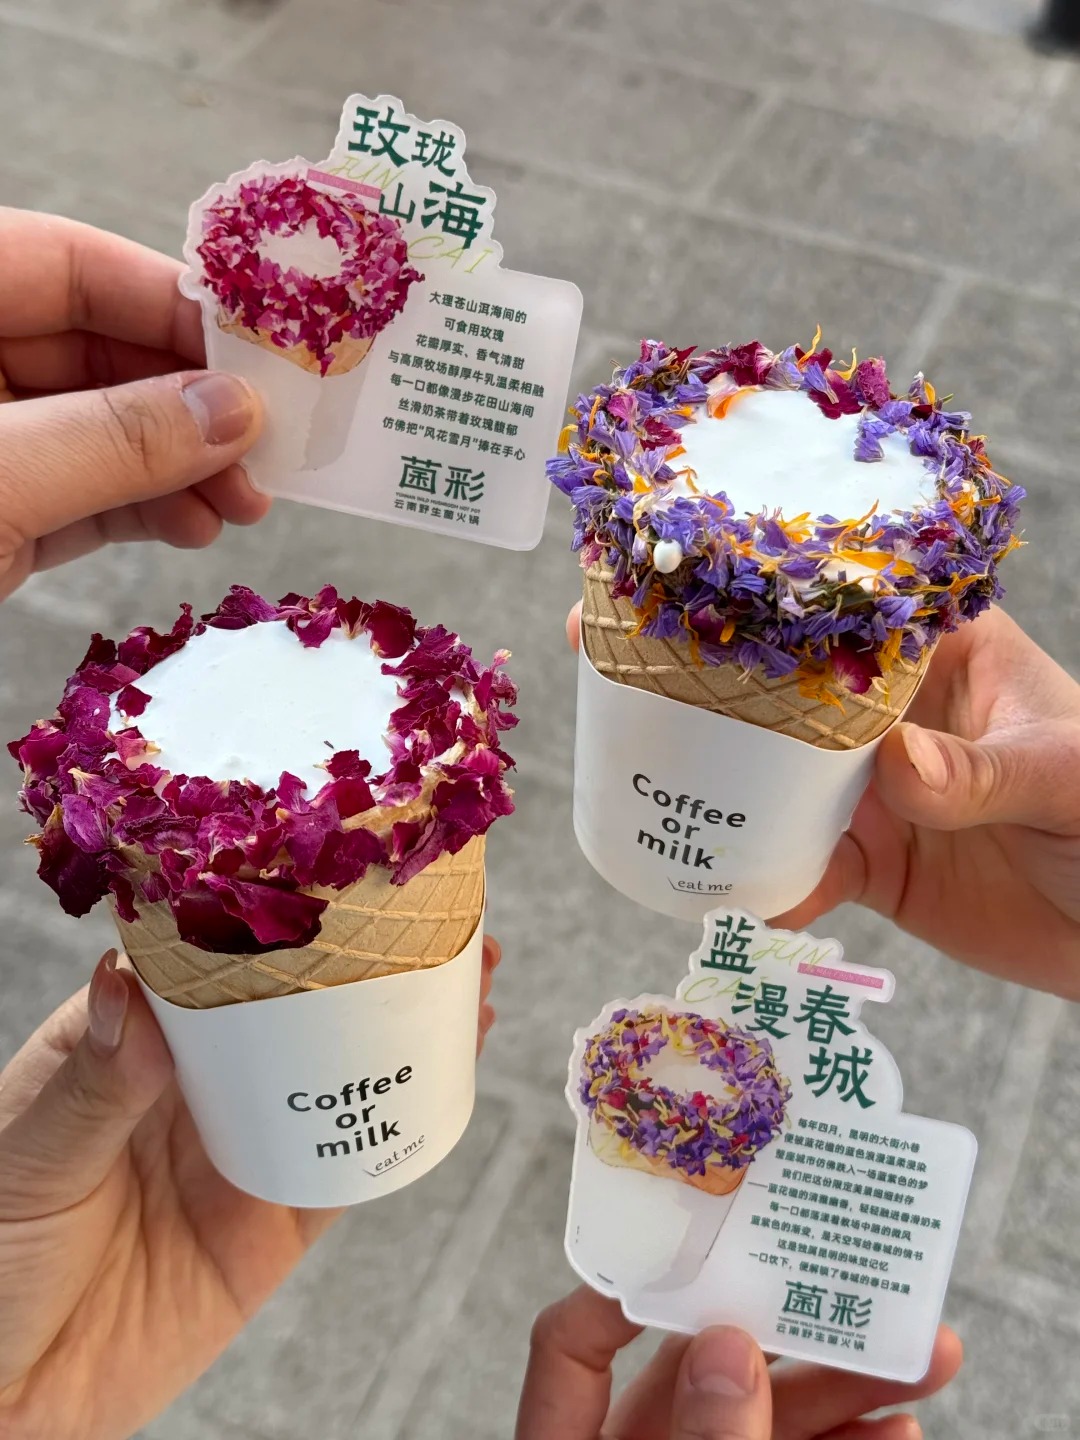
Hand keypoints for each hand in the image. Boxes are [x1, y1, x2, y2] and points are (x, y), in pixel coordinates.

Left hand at [0, 209, 266, 600]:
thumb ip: (116, 438)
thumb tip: (234, 409)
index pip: (68, 265)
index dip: (169, 302)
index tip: (260, 353)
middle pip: (95, 351)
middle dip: (188, 405)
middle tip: (265, 446)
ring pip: (96, 432)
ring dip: (180, 468)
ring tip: (243, 504)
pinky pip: (77, 494)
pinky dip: (140, 509)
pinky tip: (195, 524)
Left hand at [0, 936, 500, 1439]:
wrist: (10, 1403)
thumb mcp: (26, 1158)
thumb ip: (88, 1085)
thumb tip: (128, 987)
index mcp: (129, 1042)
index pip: (211, 957)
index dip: (275, 912)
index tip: (333, 873)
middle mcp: (196, 1086)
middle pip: (295, 1007)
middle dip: (367, 960)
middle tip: (435, 921)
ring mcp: (242, 1151)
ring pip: (339, 1074)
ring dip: (405, 1029)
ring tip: (472, 981)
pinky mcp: (274, 1223)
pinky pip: (350, 1166)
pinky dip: (404, 1124)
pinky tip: (449, 1077)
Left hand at [517, 1285, 961, 1439]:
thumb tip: (722, 1347)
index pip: (573, 1352)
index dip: (624, 1289)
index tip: (698, 1247)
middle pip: (698, 1380)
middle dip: (786, 1340)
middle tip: (860, 1302)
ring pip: (759, 1428)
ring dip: (837, 1398)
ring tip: (916, 1368)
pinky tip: (895, 1438)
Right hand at [568, 604, 1079, 997]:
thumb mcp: (1071, 777)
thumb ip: (983, 771)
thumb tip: (894, 766)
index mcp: (943, 651)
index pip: (843, 600)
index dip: (761, 580)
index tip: (681, 565)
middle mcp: (894, 711)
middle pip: (780, 681)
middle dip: (699, 670)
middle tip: (607, 656)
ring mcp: (876, 788)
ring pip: (771, 772)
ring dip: (710, 774)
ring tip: (640, 770)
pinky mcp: (872, 861)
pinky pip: (799, 864)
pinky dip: (761, 878)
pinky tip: (725, 887)